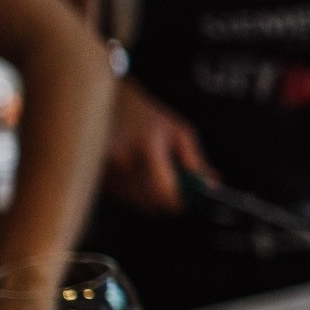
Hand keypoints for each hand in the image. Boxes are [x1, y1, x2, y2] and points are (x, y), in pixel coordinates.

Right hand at [104, 78, 208, 214]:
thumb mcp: (180, 133)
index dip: (178, 202)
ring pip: (136, 203)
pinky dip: (135, 197)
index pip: (164, 190)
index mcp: (148, 146)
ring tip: (158, 181)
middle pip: (150, 202)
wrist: (112, 104)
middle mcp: (123, 159)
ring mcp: (106, 170)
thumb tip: (212, 187)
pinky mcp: (97, 177)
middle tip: (178, 195)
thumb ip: (196, 162)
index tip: (188, 202)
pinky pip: (122, 200)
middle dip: (168, 204)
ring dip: (152, 202)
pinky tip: (139, 179)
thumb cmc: (149, 118)